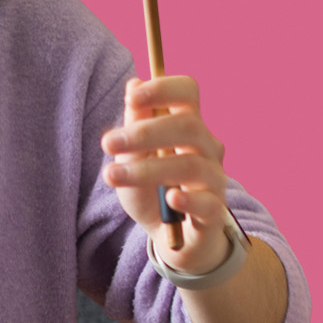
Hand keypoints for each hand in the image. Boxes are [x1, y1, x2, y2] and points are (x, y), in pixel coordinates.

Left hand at [101, 74, 237, 273]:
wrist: (170, 238)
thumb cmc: (151, 191)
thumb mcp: (133, 158)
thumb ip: (134, 124)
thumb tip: (134, 84)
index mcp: (188, 126)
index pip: (188, 92)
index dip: (163, 88)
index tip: (132, 97)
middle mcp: (207, 148)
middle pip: (189, 126)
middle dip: (145, 132)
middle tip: (107, 143)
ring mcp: (214, 180)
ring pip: (191, 164)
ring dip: (147, 169)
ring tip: (112, 175)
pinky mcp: (214, 213)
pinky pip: (207, 203)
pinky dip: (187, 199)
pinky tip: (169, 198)